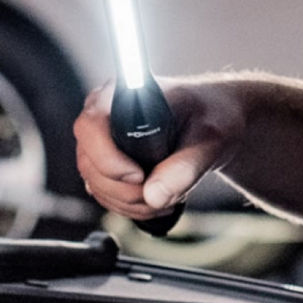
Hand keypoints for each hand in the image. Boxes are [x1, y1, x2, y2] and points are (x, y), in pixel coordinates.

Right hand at [74, 78, 244, 220]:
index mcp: (121, 94)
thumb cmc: (210, 117)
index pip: (91, 126)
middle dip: (126, 190)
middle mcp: (103, 116)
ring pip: (96, 185)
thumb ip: (185, 166)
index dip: (108, 158)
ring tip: (168, 197)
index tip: (140, 176)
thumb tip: (154, 196)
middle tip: (162, 195)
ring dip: (132, 203)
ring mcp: (100, 143)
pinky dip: (132, 207)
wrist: (212, 124)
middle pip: (89, 163)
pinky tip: (159, 200)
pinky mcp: (106, 166)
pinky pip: (105, 196)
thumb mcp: (209, 138)